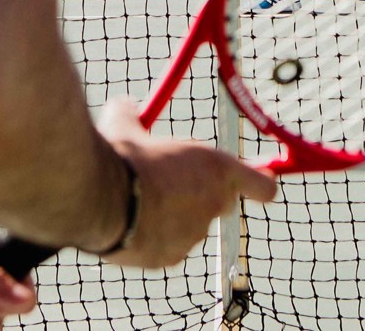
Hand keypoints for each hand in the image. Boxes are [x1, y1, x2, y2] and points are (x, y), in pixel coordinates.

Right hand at [95, 99, 276, 268]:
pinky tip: (129, 222)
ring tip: (139, 200)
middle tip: (171, 181)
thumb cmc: (122, 157)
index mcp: (218, 169)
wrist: (101, 201)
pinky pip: (167, 245)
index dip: (260, 183)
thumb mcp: (128, 126)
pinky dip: (153, 236)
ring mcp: (193, 235)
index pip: (263, 186)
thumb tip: (125, 105)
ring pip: (190, 225)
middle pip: (221, 202)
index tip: (259, 180)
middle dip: (201, 194)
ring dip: (174, 215)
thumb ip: (134, 116)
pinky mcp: (171, 258)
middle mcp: (214, 205)